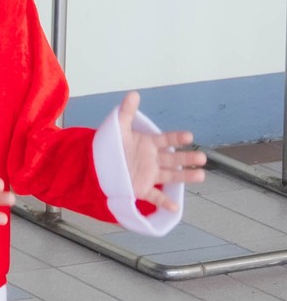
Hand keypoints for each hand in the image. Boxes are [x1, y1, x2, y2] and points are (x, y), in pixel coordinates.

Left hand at [116, 90, 206, 208]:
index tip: (188, 136)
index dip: (177, 138)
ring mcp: (149, 175)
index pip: (166, 140)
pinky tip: (175, 207)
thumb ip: (126, 111)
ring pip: (170, 176)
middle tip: (202, 158)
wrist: (98, 163)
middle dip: (188, 158)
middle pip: (174, 159)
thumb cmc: (112, 144)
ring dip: (185, 177)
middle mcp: (153, 160)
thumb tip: (133, 93)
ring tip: (201, 175)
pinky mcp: (141, 188)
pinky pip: (155, 197)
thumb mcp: (118, 127)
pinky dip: (164, 202)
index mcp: (149, 144)